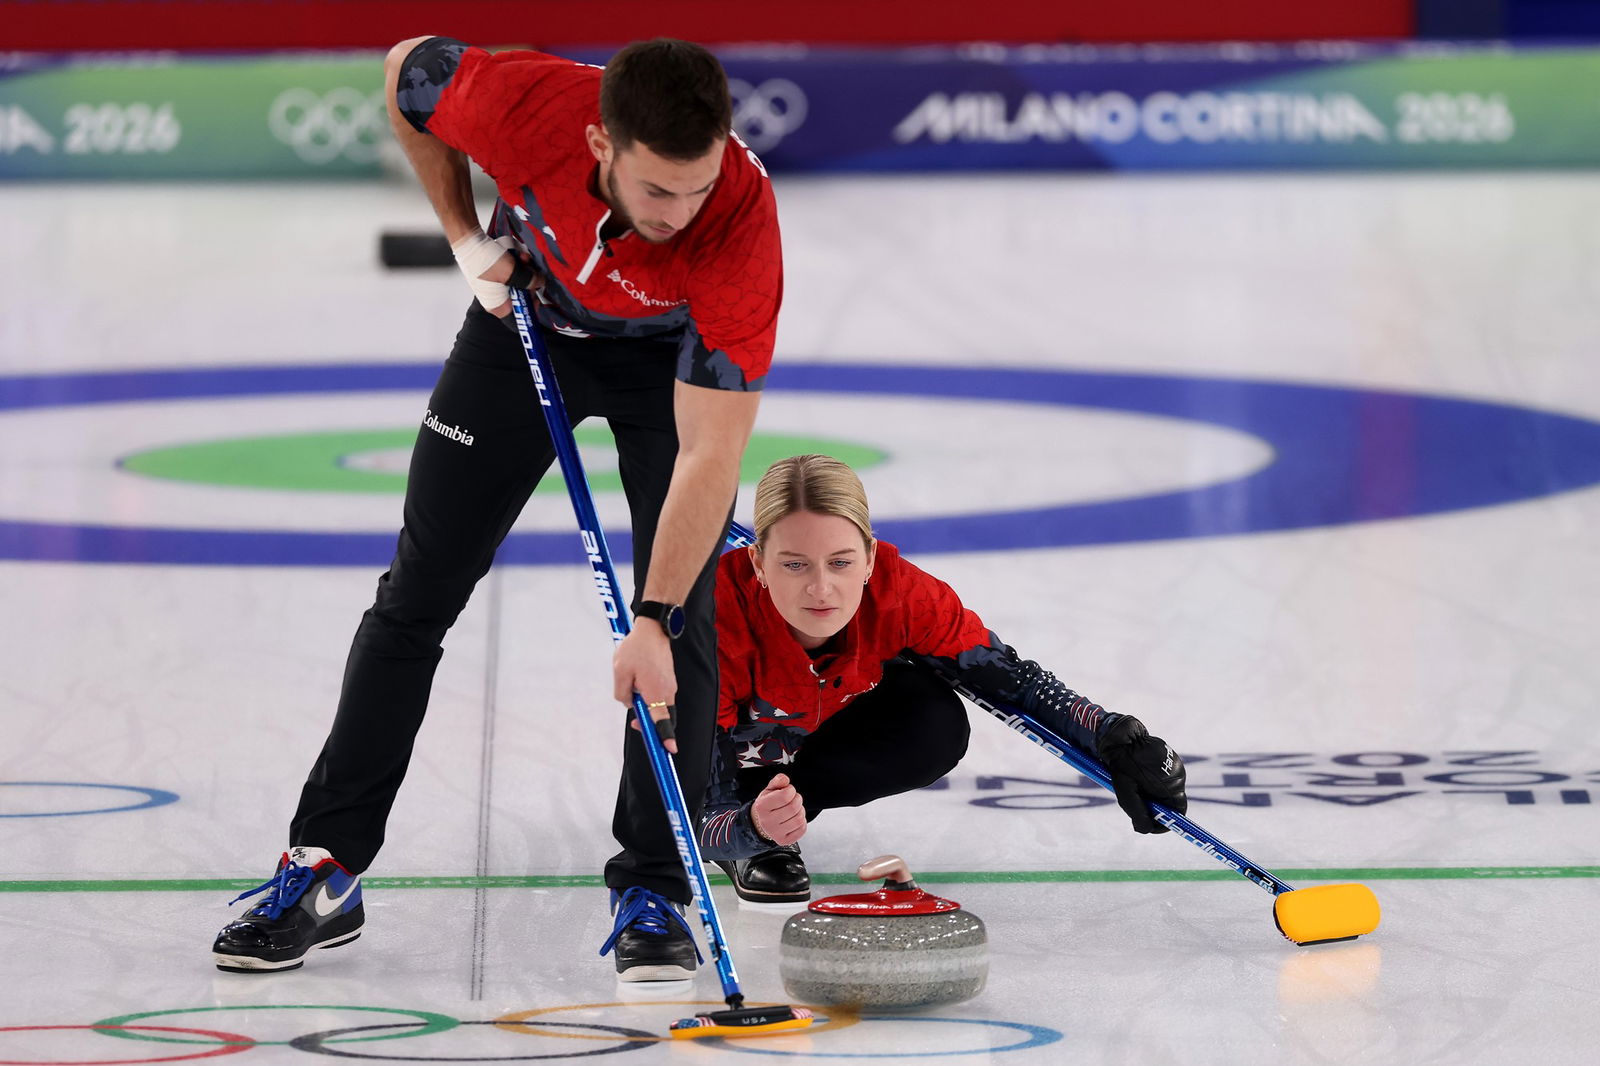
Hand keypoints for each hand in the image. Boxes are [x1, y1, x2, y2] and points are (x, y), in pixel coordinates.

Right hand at [449, 231, 542, 315]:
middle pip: (521, 297)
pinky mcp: (494, 274)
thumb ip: (530, 281)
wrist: (467, 240)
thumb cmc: (485, 260)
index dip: (530, 307)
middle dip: (529, 281)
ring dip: (525, 269)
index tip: (536, 293)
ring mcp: (495, 286)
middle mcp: (496, 299)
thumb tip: (541, 282)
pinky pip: (511, 273)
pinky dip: (517, 264)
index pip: (519, 318)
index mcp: (497, 307)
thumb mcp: (513, 272)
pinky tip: (517, 254)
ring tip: (523, 257)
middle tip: (531, 269)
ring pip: (518, 282)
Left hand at [616, 621, 677, 752]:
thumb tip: (631, 705)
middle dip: (651, 727)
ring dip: (649, 709)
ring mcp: (671, 686)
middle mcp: (667, 692)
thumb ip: (622, 694)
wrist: (653, 630)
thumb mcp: (620, 672)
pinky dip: (653, 699)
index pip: (663, 722)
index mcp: (655, 693)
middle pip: (664, 720)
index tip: (670, 750)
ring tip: (634, 689)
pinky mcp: (670, 681)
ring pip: (662, 708)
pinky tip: (640, 683)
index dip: (666, 738)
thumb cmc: (636, 649)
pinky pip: (663, 698)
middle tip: (635, 722)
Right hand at [750, 773, 805, 844]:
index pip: (785, 796)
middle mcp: (766, 821)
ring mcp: (775, 833)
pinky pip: (802, 829)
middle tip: (793, 799)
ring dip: (800, 811)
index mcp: (761, 806)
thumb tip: (785, 779)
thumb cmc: (768, 804)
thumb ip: (777, 781)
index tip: (788, 790)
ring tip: (794, 809)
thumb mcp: (769, 790)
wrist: (762, 823)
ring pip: (799, 819)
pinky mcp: (783, 841)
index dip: (791, 790)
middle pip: (794, 807)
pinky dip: (802, 822)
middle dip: (797, 799)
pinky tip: (794, 819)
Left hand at [1097, 716, 1186, 833]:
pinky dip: (1153, 783)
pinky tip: (1139, 776)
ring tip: (1136, 787)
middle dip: (1157, 808)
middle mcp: (1179, 775)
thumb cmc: (1122, 765)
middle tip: (1139, 806)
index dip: (1166, 822)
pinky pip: (1165, 779)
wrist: (1121, 737)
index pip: (1178, 812)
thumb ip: (1138, 813)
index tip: (1151, 825)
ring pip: (1167, 791)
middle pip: (1172, 802)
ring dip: (1154, 795)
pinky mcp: (1171, 759)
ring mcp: (1176, 766)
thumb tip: (1146, 829)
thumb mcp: (1127, 793)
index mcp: (1172, 784)